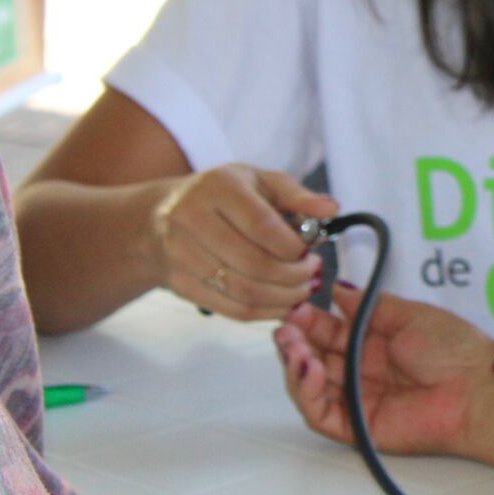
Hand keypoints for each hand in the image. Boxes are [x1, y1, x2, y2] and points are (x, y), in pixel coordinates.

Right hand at [149, 164, 336, 319]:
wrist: (162, 215)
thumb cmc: (223, 195)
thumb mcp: (260, 181)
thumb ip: (297, 195)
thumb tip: (331, 209)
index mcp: (218, 186)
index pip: (262, 225)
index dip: (293, 247)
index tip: (311, 252)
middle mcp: (191, 217)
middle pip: (253, 263)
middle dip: (293, 276)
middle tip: (311, 274)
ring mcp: (180, 253)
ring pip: (242, 291)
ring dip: (282, 298)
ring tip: (301, 290)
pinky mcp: (178, 283)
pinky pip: (229, 309)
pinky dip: (264, 313)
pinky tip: (281, 304)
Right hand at [276, 286, 493, 454]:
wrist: (477, 388)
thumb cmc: (454, 349)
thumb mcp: (408, 314)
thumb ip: (368, 305)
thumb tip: (336, 289)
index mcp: (374, 344)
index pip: (329, 332)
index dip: (309, 320)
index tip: (296, 305)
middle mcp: (362, 371)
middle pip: (314, 357)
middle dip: (295, 340)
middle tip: (284, 326)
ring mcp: (357, 400)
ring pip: (310, 385)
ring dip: (296, 364)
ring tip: (292, 345)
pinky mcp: (357, 427)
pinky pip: (321, 413)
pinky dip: (307, 392)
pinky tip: (310, 368)